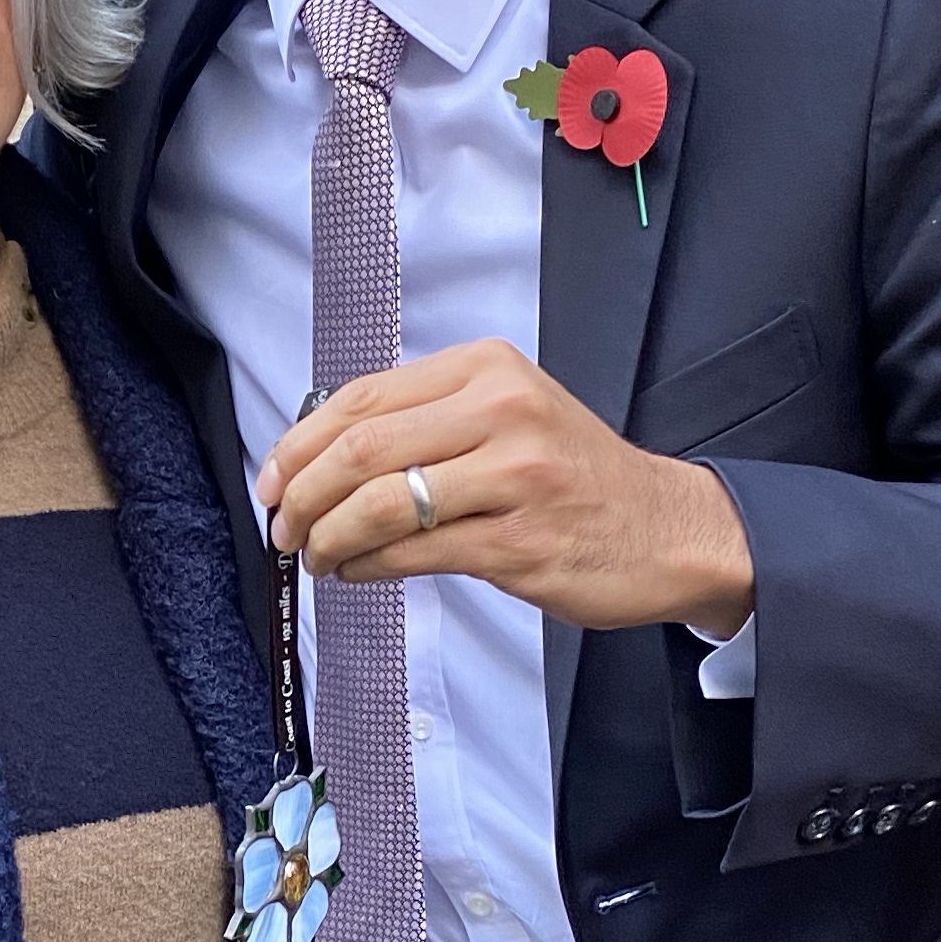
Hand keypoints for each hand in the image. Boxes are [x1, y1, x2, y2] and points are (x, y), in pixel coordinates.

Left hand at [254, 338, 754, 635]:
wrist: (669, 529)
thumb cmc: (574, 475)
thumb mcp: (508, 413)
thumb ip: (426, 419)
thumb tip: (318, 455)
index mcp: (486, 369)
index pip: (362, 398)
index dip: (298, 443)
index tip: (271, 479)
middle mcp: (500, 410)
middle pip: (361, 448)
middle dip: (301, 494)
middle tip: (282, 527)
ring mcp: (513, 476)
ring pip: (380, 504)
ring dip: (328, 537)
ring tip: (314, 556)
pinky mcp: (519, 542)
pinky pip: (414, 554)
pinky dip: (367, 566)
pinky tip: (355, 572)